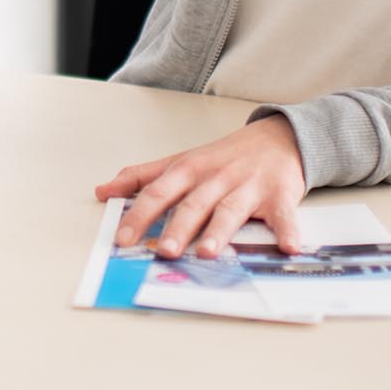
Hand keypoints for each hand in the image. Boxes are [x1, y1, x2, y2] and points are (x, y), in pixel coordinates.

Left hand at [93, 115, 307, 258]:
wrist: (277, 137)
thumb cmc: (223, 157)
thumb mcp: (180, 161)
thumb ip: (142, 177)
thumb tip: (103, 191)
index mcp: (189, 170)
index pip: (158, 192)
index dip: (139, 215)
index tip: (122, 238)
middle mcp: (216, 177)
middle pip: (194, 204)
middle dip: (177, 227)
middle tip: (163, 250)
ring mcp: (248, 186)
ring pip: (230, 210)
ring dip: (219, 231)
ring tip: (206, 252)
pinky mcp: (279, 196)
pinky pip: (283, 215)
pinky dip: (287, 231)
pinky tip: (287, 247)